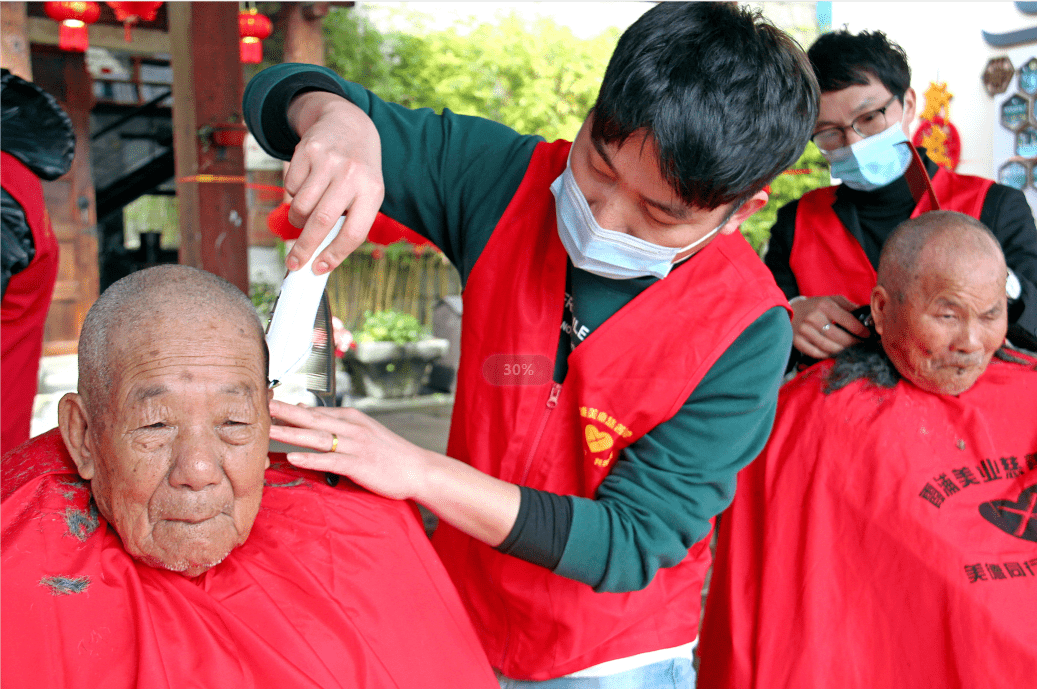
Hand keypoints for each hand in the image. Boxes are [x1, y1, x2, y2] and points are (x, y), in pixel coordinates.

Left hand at [269, 400, 428, 500]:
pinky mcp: (360, 464)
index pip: (314, 410)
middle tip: (260, 405)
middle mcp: (352, 427)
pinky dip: (311, 459)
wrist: (419, 468)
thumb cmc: (390, 453)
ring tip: (267, 430)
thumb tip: (306, 410)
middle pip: (312, 418)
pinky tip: (293, 458)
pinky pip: (330, 461)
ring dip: (291, 433)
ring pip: (317, 437)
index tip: (265, 401)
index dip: (289, 407)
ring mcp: (356, 445)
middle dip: (284, 412)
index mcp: (351, 418)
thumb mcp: (363, 430)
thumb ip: (335, 422)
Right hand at [282, 92, 384, 274]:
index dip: (334, 255)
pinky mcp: (307, 151)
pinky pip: (290, 187)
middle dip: (305, 248)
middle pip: (322, 222)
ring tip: (304, 217)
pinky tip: (306, 185)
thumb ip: (349, 223)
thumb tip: (321, 259)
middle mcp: (352, 175)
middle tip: (294, 263)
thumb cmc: (358, 172)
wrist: (349, 125)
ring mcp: (329, 162)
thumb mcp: (365, 194)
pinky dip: (292, 195)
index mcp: (373, 191)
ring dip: (297, 220)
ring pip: (301, 206)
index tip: (318, 269)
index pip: (353, 233)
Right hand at [790, 295, 871, 359]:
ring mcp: (804, 330)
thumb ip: (848, 306)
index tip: (867, 334)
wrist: (788, 310)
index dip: (860, 330)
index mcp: (824, 305)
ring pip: (828, 346)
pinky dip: (826, 355)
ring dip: (841, 350)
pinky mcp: (797, 341)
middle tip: (860, 345)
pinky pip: (816, 353)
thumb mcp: (830, 300)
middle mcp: (813, 317)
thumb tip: (866, 316)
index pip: (847, 320)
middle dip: (852, 342)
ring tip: (848, 350)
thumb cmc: (814, 306)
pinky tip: (833, 352)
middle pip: (839, 336)